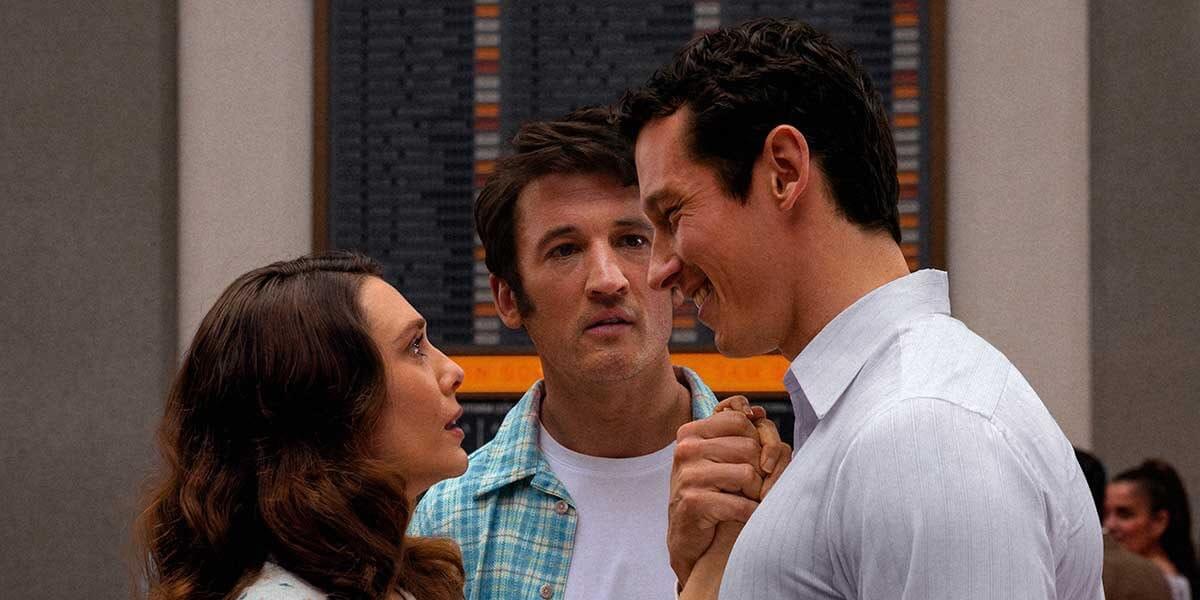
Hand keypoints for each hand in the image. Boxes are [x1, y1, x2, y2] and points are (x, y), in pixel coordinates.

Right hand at [668, 396, 791, 586]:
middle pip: (748, 446)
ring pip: (747, 473)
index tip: (763, 460)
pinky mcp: (692, 501)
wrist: (689, 539)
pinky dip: (750, 513)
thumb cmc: (713, 493)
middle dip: (762, 470)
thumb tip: (760, 413)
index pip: (740, 419)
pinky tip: (745, 516)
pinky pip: (740, 503)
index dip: (761, 439)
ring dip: (756, 492)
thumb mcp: (723, 456)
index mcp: (692, 431)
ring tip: (749, 499)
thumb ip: (741, 432)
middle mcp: (686, 449)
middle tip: (756, 486)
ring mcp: (687, 474)